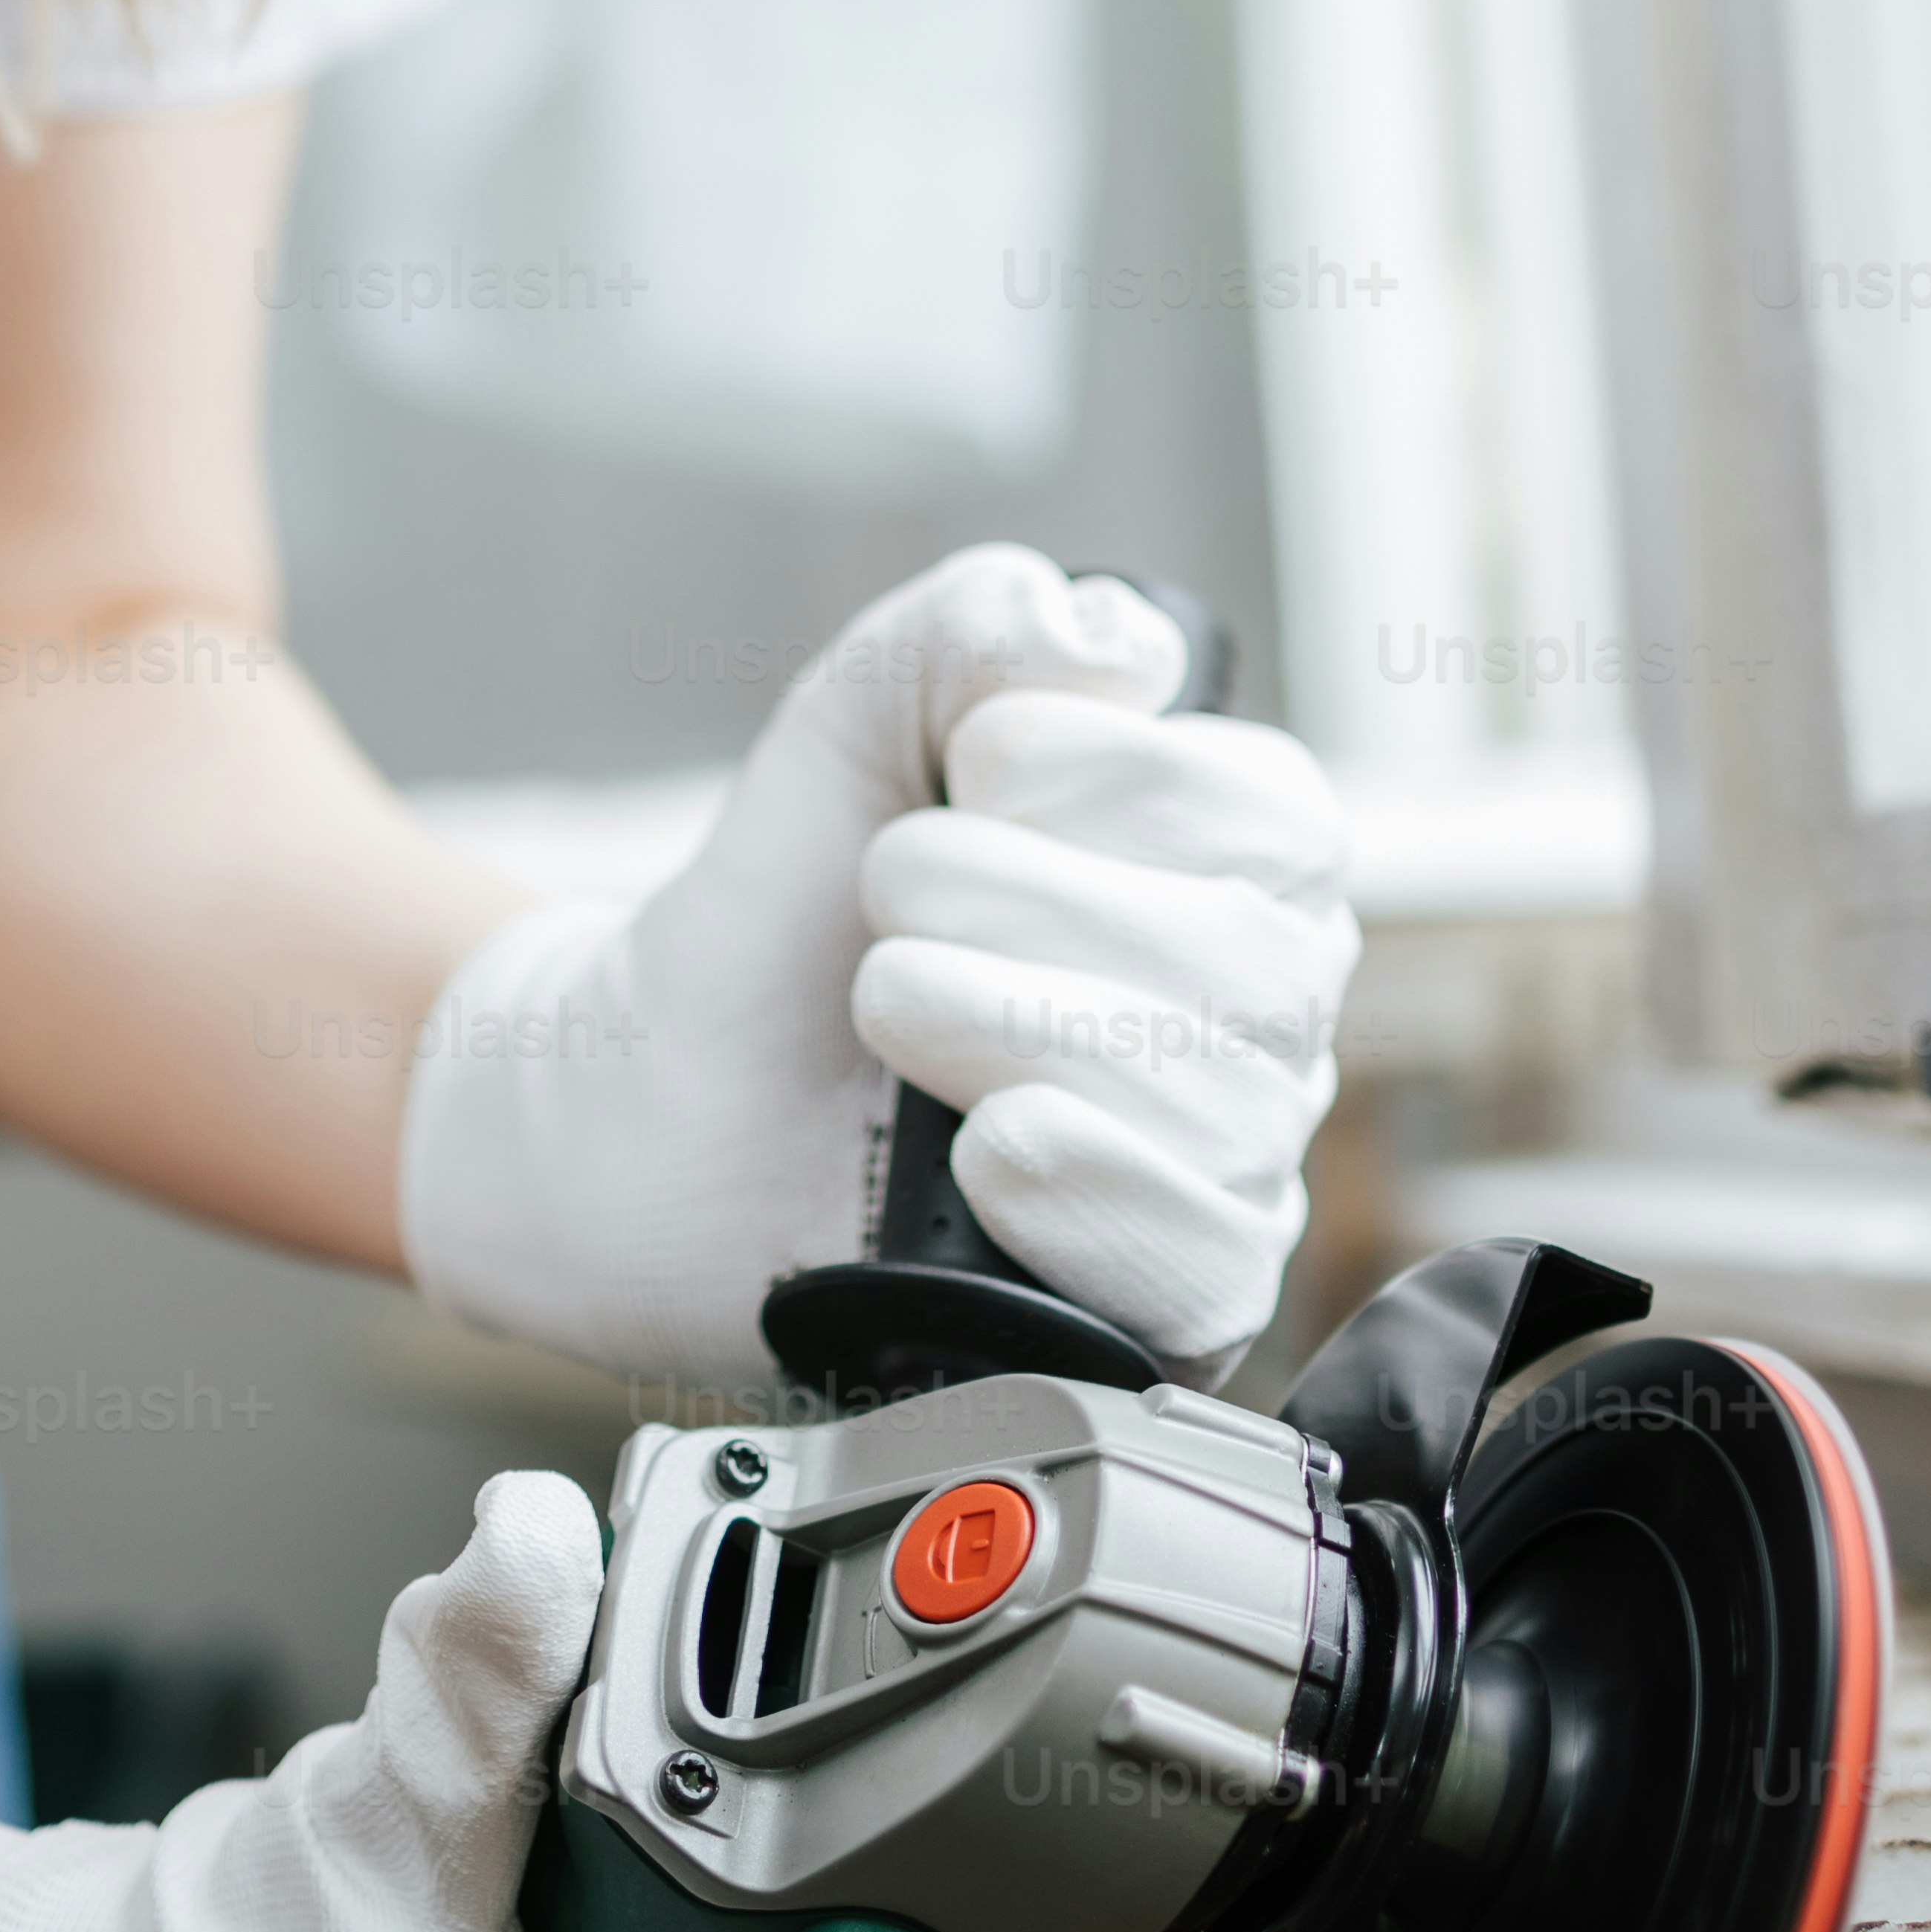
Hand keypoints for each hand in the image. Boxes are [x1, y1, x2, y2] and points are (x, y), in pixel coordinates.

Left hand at [396, 543, 1353, 1389]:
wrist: (655, 1092)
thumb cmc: (787, 909)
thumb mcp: (860, 718)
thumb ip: (974, 629)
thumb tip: (1106, 641)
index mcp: (1224, 861)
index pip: (1276, 817)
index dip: (1124, 780)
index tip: (974, 768)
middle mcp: (1255, 1012)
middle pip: (1246, 963)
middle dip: (1028, 901)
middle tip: (887, 899)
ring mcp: (1222, 1161)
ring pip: (1218, 1106)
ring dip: (1015, 1026)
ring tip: (888, 1005)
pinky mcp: (1166, 1302)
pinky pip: (1206, 1261)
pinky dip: (1093, 1190)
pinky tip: (990, 1152)